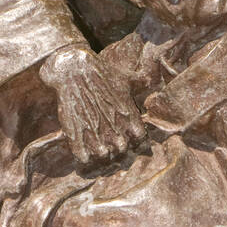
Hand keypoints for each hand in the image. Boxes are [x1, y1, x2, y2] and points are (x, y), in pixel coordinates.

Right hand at [39, 45, 145, 167]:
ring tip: (96, 146)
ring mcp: (94, 132)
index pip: (140, 139)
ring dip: (101, 153)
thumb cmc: (101, 72)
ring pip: (103, 156)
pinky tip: (82, 150)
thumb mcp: (126, 77)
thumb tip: (152, 79)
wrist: (74, 69)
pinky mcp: (75, 134)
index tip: (128, 135)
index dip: (135, 138)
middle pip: (122, 150)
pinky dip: (83, 156)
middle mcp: (113, 127)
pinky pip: (82, 156)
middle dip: (117, 146)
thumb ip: (141, 81)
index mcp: (128, 115)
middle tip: (110, 140)